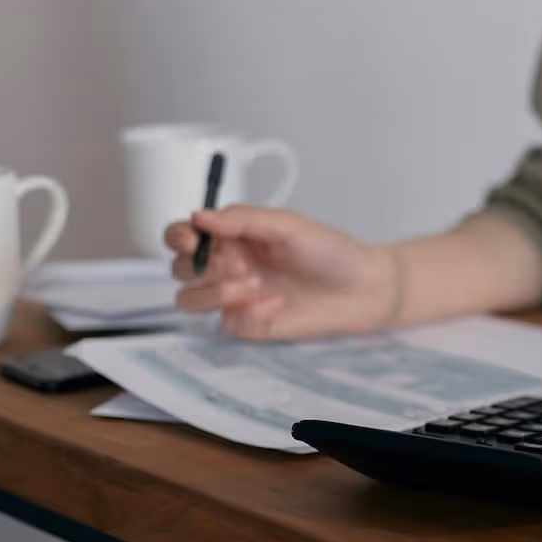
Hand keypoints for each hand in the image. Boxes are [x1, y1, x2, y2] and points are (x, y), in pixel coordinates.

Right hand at [166, 206, 397, 338]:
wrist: (363, 290)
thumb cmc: (331, 253)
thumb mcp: (288, 225)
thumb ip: (242, 218)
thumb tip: (198, 216)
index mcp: (232, 236)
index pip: (183, 235)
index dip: (179, 236)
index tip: (193, 238)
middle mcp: (227, 266)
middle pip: (178, 267)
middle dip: (199, 264)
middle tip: (238, 262)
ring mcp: (235, 298)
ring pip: (188, 298)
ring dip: (212, 290)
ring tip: (254, 282)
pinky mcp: (248, 325)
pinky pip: (225, 323)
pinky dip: (245, 312)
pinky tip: (275, 304)